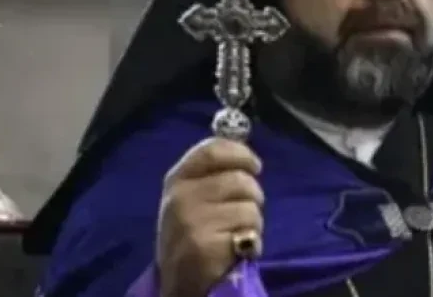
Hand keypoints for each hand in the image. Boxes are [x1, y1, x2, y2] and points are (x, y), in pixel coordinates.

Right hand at [156, 137, 264, 296]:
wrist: (179, 284)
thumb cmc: (193, 234)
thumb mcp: (192, 197)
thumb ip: (214, 174)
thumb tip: (247, 155)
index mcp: (177, 179)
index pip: (212, 150)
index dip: (241, 153)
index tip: (254, 165)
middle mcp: (180, 197)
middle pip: (240, 178)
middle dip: (252, 195)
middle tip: (242, 214)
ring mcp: (192, 221)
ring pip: (250, 205)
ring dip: (253, 221)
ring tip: (236, 234)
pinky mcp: (205, 246)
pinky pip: (250, 231)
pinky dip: (252, 242)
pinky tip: (235, 249)